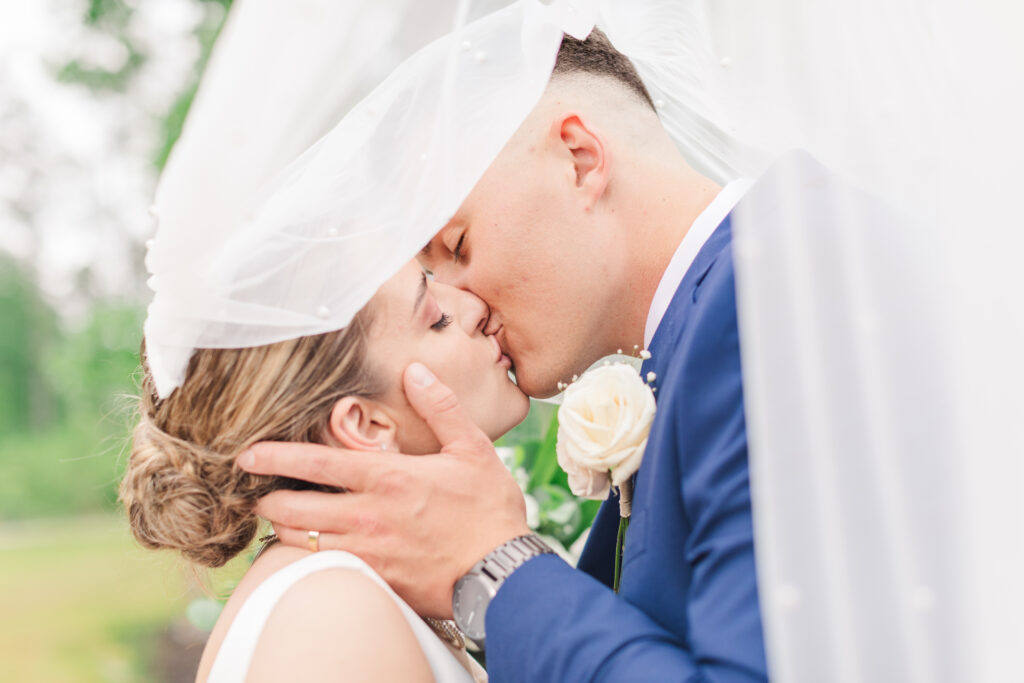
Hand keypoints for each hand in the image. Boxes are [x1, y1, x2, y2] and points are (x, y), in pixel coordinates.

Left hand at [237, 362, 530, 617]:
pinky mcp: (374, 580)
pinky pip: (322, 569)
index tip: (246, 454)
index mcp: (388, 477)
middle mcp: (369, 515)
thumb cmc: (489, 510)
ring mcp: (368, 552)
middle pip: (294, 509)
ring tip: (277, 521)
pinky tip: (307, 552)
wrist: (503, 573)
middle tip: (255, 495)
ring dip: (282, 531)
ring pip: (301, 544)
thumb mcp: (473, 448)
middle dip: (265, 501)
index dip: (275, 457)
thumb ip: (440, 407)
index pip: (316, 463)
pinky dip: (305, 559)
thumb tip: (414, 371)